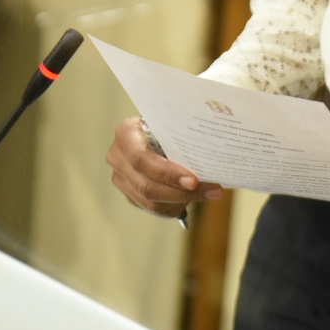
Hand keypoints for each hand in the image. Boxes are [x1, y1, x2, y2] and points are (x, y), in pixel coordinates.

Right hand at [107, 117, 223, 217]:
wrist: (154, 131)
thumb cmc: (167, 124)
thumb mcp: (171, 122)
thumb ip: (182, 133)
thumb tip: (210, 151)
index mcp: (126, 134)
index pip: (141, 159)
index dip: (167, 173)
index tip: (193, 180)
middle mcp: (118, 158)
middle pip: (147, 186)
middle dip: (181, 192)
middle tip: (210, 190)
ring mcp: (121, 179)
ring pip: (151, 202)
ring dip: (182, 200)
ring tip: (210, 193)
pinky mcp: (130, 194)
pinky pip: (154, 208)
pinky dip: (176, 205)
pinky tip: (194, 197)